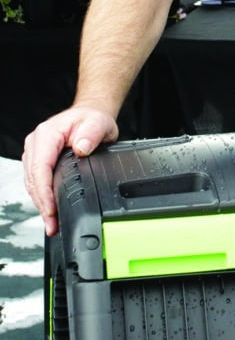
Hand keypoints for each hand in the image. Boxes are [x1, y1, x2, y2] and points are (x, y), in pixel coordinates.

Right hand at [22, 106, 118, 236]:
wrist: (90, 115)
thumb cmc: (92, 119)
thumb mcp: (98, 123)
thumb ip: (91, 134)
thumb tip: (81, 148)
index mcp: (47, 134)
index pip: (40, 168)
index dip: (44, 192)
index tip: (51, 210)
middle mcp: (36, 142)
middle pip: (33, 179)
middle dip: (42, 204)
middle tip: (53, 224)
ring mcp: (35, 152)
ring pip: (32, 183)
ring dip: (40, 204)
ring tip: (51, 223)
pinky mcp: (38, 159)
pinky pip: (35, 181)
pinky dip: (41, 197)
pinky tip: (49, 210)